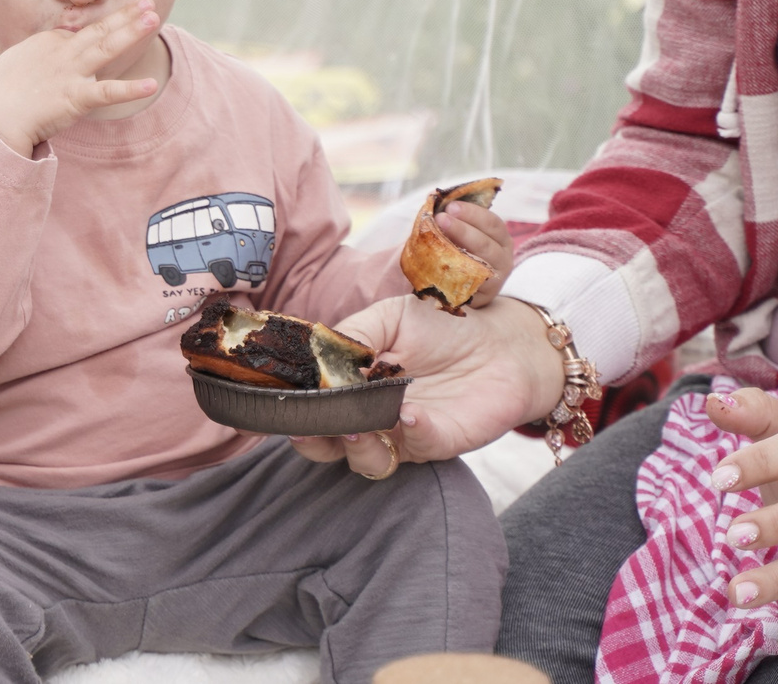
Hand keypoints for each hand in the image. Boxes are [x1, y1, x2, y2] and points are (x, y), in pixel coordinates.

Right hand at [0, 1, 162, 155]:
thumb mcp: (15, 64)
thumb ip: (36, 59)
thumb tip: (45, 64)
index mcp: (47, 42)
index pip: (79, 33)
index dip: (102, 28)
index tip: (121, 21)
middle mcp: (62, 52)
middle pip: (99, 30)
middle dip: (125, 14)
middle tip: (147, 1)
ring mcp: (71, 73)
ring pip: (107, 48)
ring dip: (131, 32)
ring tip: (154, 19)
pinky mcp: (76, 98)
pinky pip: (108, 92)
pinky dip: (130, 89)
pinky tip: (150, 84)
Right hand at [290, 295, 565, 476]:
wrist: (499, 342)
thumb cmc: (439, 328)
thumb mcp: (391, 318)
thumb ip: (355, 335)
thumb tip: (322, 358)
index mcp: (348, 388)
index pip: (308, 408)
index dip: (289, 410)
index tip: (278, 403)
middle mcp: (368, 419)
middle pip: (326, 447)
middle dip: (313, 441)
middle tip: (310, 426)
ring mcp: (401, 435)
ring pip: (365, 460)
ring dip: (357, 446)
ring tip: (359, 424)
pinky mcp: (438, 442)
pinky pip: (417, 446)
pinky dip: (410, 432)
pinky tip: (409, 412)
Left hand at [437, 201, 514, 307]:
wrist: (465, 286)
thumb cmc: (462, 251)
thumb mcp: (462, 232)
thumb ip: (451, 215)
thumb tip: (432, 194)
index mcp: (500, 238)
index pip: (492, 223)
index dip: (472, 213)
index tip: (450, 205)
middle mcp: (503, 258)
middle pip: (486, 243)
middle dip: (463, 229)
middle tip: (441, 218)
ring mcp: (495, 279)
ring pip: (480, 265)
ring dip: (458, 250)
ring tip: (438, 239)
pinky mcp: (483, 297)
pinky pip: (470, 286)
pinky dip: (456, 275)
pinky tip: (440, 265)